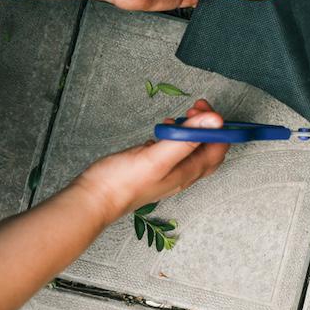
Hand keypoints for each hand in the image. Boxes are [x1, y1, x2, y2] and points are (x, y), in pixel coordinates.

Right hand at [70, 100, 229, 222]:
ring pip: (190, 149)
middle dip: (207, 126)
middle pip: (208, 149)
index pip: (218, 148)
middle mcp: (181, 174)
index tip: (202, 108)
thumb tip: (215, 121)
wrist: (92, 201)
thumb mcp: (156, 157)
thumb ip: (185, 139)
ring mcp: (167, 173)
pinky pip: (173, 151)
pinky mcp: (153, 169)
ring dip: (190, 130)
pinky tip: (161, 131)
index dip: (217, 127)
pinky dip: (174, 137)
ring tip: (177, 118)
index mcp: (187, 172)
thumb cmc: (122, 182)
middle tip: (194, 109)